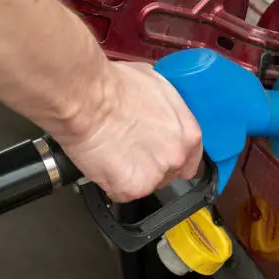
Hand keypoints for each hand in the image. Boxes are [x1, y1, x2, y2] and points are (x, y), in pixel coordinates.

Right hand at [54, 61, 202, 202]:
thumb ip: (169, 110)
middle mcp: (176, 157)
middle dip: (151, 165)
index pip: (190, 159)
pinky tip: (105, 161)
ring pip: (146, 184)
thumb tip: (163, 111)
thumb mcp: (159, 86)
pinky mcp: (129, 188)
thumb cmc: (117, 87)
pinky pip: (121, 192)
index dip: (171, 156)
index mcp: (188, 134)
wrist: (88, 98)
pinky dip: (111, 182)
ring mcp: (154, 175)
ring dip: (132, 174)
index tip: (159, 154)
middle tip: (131, 149)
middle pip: (168, 174)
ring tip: (115, 152)